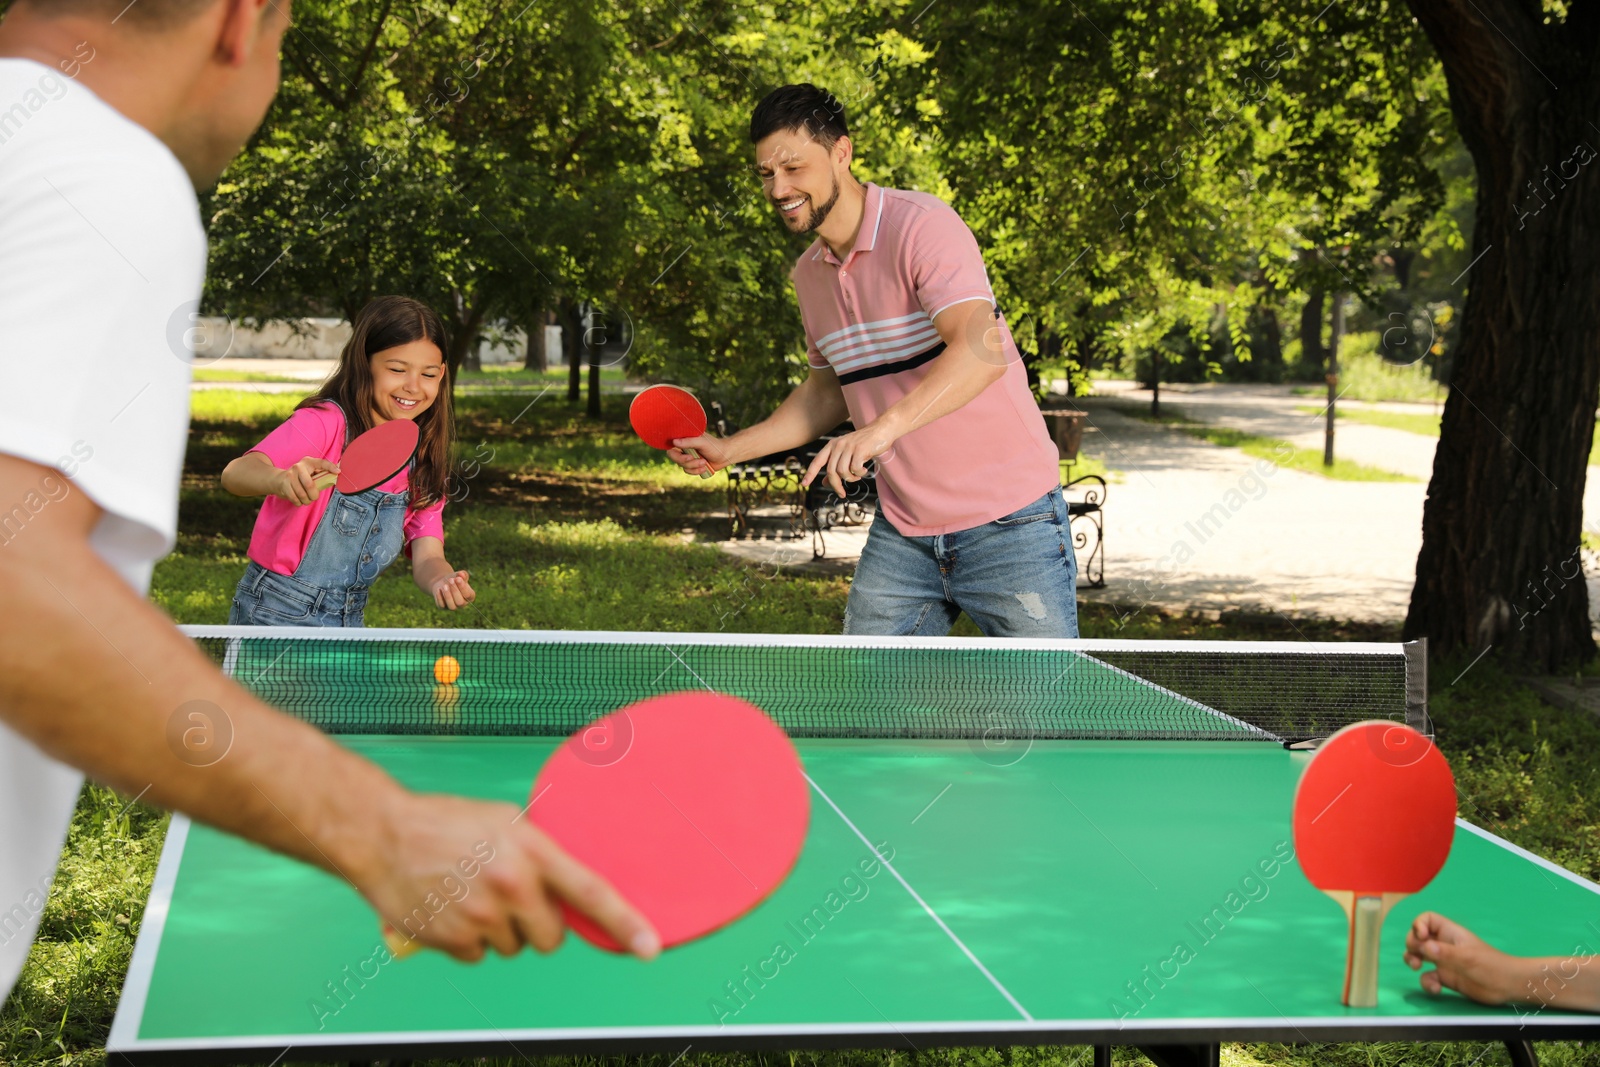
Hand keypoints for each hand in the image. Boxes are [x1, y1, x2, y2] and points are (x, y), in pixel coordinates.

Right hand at [273, 457, 339, 505]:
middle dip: (314, 496)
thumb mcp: (310, 474)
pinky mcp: (284, 484)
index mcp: (308, 462)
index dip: (330, 467)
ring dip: (306, 501)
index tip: (338, 472)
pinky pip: (295, 498)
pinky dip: (299, 502)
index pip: (321, 463)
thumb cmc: (300, 478)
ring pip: (302, 494)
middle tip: (314, 497)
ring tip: (306, 499)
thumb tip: (335, 478)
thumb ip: (320, 476)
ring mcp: (290, 475)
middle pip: (310, 485)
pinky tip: (299, 500)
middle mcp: (298, 467)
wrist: (279, 480)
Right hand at [360, 791, 659, 960]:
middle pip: (551, 937)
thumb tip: (570, 886)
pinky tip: (451, 908)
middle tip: (509, 896)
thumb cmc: (446, 822)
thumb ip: (539, 854)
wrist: (383, 834)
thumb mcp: (503, 822)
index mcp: (530, 849)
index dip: (624, 922)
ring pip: (513, 948)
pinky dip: (468, 941)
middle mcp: (511, 883)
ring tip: (471, 894)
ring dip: (500, 931)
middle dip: (539, 925)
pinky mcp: (452, 938)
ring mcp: (480, 914)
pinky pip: (479, 957)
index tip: (650, 947)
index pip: (590, 891)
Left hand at [431, 570, 474, 609]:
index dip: (463, 587)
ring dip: (448, 596)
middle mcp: (462, 604)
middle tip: (450, 580)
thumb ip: (462, 574)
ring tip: (444, 586)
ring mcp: (453, 607)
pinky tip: (438, 589)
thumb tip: (461, 574)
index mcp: (470, 596)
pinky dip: (439, 597)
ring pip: (452, 607)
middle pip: (460, 602)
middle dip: (455, 591)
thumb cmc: (454, 579)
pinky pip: (442, 605)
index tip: (457, 578)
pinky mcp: (443, 607)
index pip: (468, 595)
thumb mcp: (459, 575)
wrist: (444, 582)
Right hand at [668, 434, 729, 477]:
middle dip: (685, 461)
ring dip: (693, 466)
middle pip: (675, 457)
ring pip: (682, 465)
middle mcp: (684, 447)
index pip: (671, 445)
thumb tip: (674, 442)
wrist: (725, 456)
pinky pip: (688, 471)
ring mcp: (688, 456)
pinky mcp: (692, 465)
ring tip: (704, 462)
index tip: (688, 455)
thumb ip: (689, 442)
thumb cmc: (715, 446)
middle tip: (694, 458)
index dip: (675, 453)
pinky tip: (704, 468)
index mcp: (685, 438)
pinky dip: (696, 471)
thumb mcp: (702, 442)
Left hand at [803, 423, 894, 497]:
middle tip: (842, 494)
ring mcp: (849, 446)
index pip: (817, 461)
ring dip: (851, 479)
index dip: (810, 473)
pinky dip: (859, 474)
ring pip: (843, 472)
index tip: (804, 484)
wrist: (881, 430)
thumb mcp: (847, 455)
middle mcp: (838, 445)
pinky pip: (855, 469)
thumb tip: (824, 483)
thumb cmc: (864, 444)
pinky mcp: (860, 449)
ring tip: (858, 476)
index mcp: (832, 445)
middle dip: (836, 485)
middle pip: (831, 471)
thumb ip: (836, 467)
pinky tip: (864, 470)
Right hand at [1404, 911, 1526, 1003]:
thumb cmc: (1491, 966)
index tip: (1421, 937)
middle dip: (1412, 945)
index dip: (1418, 925)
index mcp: (1449, 933)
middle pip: (1417, 938)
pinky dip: (1427, 983)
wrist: (1508, 987)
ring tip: (1416, 967)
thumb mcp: (1468, 958)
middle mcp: (1443, 945)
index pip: (1427, 920)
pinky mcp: (1446, 978)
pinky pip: (1428, 977)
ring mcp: (1444, 962)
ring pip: (1418, 956)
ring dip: (1412, 960)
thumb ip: (1445, 953)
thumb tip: (1423, 947)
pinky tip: (1436, 988)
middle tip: (1417, 957)